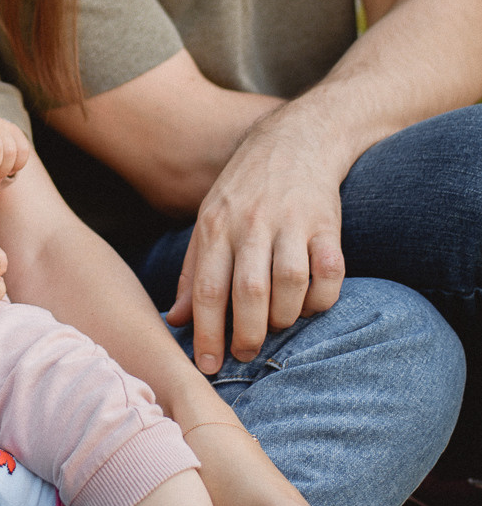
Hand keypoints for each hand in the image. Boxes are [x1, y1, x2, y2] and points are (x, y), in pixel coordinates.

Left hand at [167, 115, 345, 372]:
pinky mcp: (327, 222)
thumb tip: (176, 320)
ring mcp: (292, 222)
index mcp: (216, 226)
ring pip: (290, 283)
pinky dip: (322, 298)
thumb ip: (192, 271)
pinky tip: (311, 305)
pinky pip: (329, 271)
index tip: (208, 367)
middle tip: (246, 355)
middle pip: (249, 291)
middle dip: (247, 334)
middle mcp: (252, 223)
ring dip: (285, 317)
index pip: (208, 288)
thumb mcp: (209, 220)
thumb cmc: (246, 189)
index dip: (207, 333)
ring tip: (279, 326)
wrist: (298, 138)